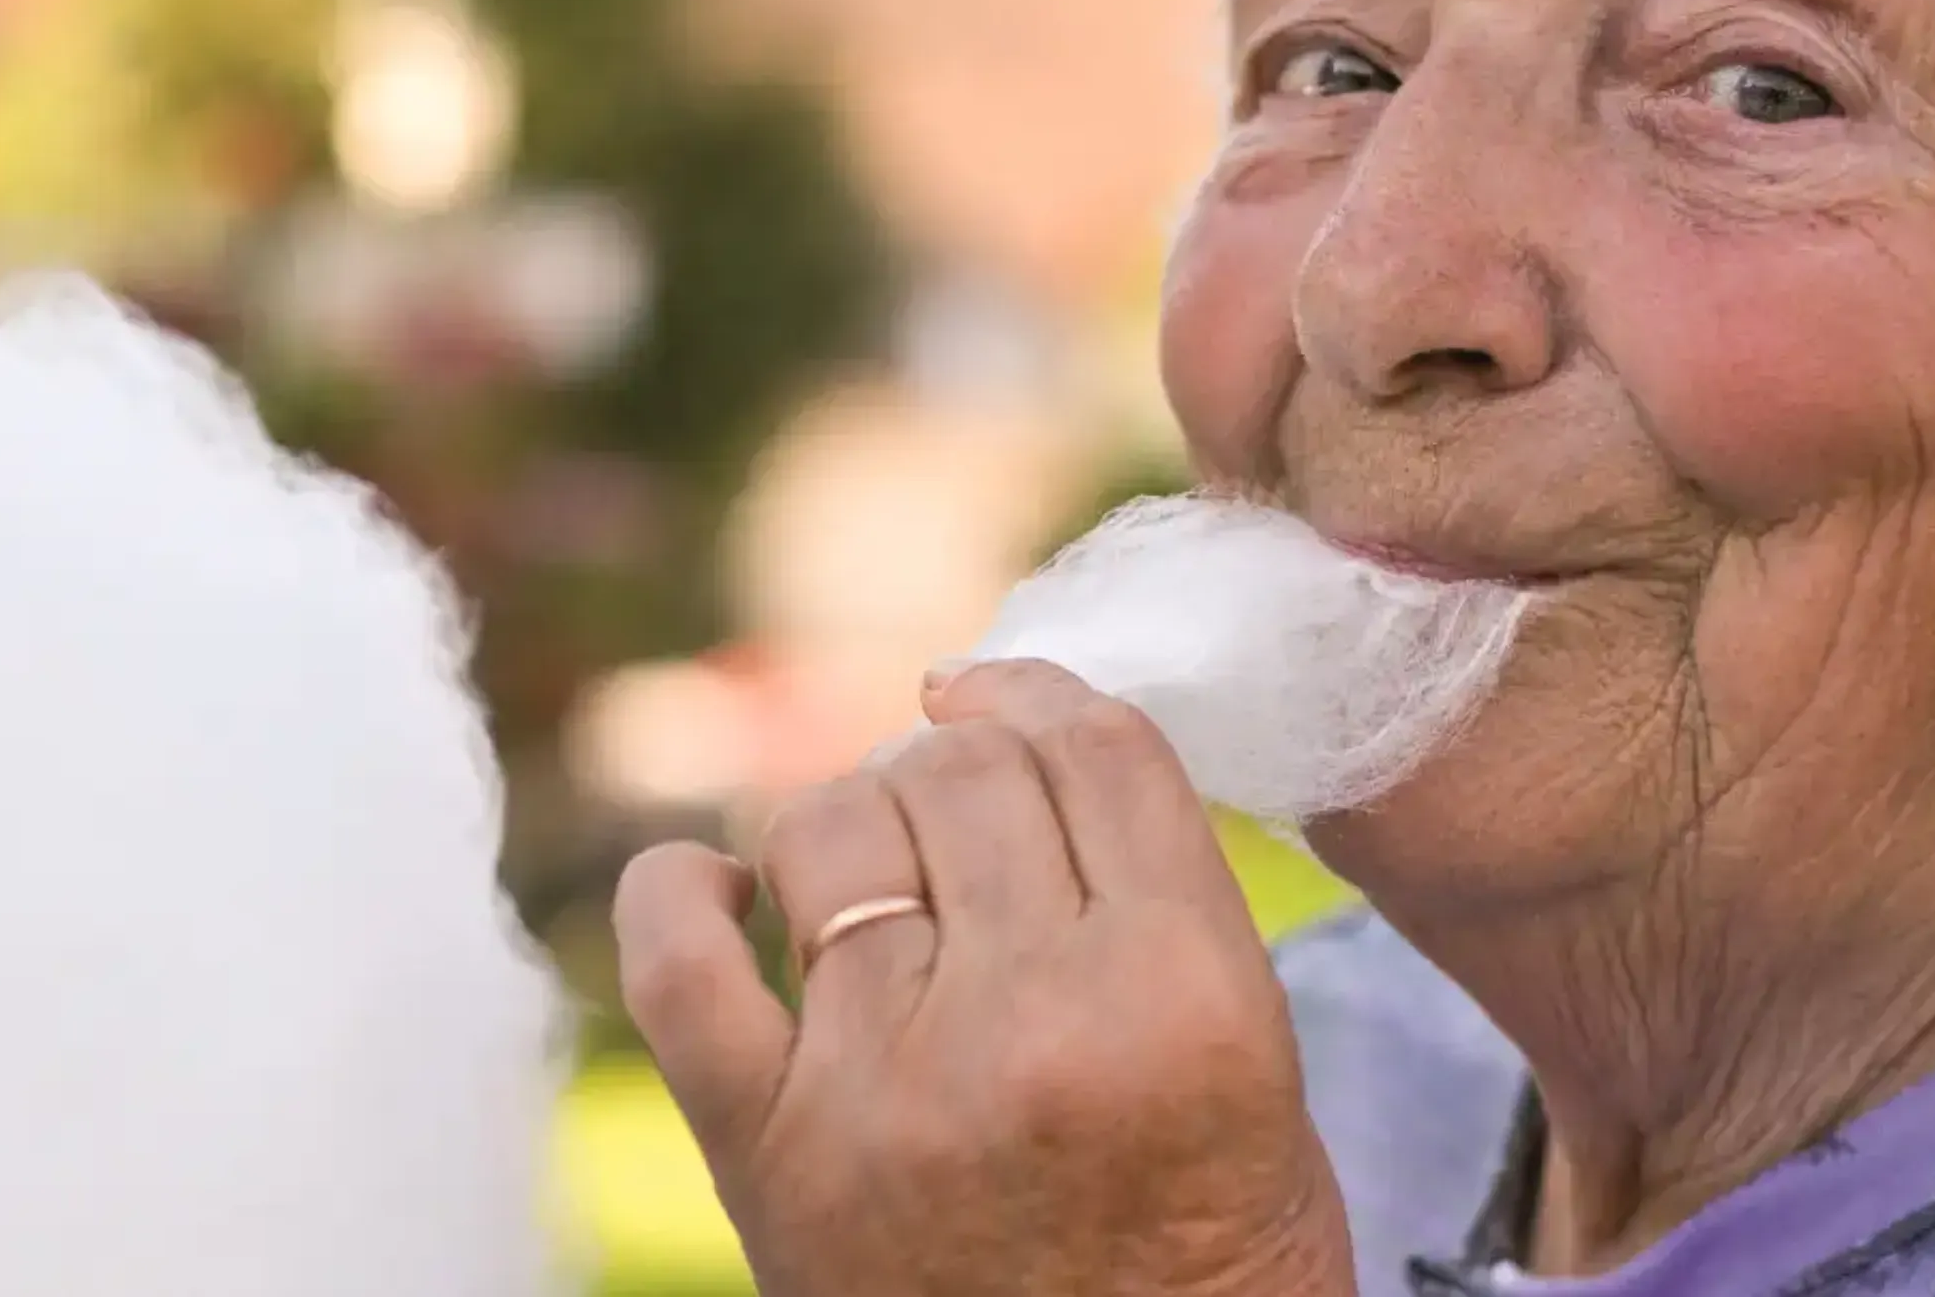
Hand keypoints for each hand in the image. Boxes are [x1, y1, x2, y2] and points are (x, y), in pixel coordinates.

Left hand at [613, 660, 1352, 1296]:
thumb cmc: (1207, 1263)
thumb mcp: (1259, 1072)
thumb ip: (1159, 904)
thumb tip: (1019, 729)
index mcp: (1182, 999)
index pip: (1096, 748)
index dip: (1041, 694)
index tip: (1008, 696)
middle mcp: (1032, 1025)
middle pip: (962, 767)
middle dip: (958, 768)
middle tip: (960, 828)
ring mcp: (882, 1085)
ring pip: (828, 820)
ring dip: (849, 822)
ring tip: (875, 886)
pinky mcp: (762, 1151)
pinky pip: (675, 956)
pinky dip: (680, 895)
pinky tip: (728, 897)